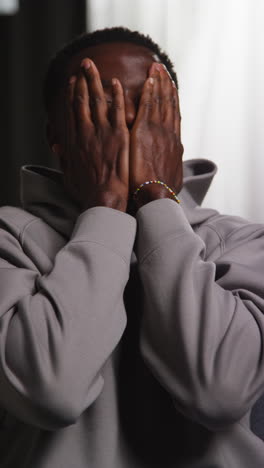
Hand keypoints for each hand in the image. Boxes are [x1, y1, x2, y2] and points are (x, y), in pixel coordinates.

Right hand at [59, 59, 128, 211]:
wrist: (104, 199)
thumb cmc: (87, 192)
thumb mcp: (69, 175)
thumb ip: (64, 158)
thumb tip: (58, 147)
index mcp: (74, 141)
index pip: (72, 112)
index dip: (72, 95)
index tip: (73, 82)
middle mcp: (86, 132)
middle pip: (83, 101)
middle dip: (82, 80)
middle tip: (84, 64)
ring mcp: (103, 132)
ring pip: (98, 101)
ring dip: (95, 81)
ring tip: (94, 66)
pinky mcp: (119, 136)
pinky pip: (117, 110)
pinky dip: (116, 96)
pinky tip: (116, 83)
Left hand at [129, 62, 182, 208]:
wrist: (156, 195)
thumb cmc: (161, 192)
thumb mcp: (172, 178)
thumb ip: (171, 167)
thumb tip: (173, 166)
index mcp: (174, 144)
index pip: (173, 117)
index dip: (172, 101)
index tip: (171, 88)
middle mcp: (169, 134)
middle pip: (169, 104)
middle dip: (166, 86)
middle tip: (163, 70)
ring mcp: (158, 130)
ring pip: (159, 101)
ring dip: (158, 83)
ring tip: (156, 68)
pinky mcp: (144, 131)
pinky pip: (147, 105)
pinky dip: (149, 91)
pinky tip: (148, 79)